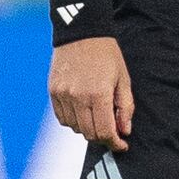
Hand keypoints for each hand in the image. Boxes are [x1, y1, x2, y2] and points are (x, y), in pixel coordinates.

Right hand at [51, 31, 132, 151]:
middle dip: (103, 138)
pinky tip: (82, 112)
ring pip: (75, 128)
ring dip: (87, 129)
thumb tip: (124, 131)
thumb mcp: (123, 80)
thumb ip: (125, 107)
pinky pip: (62, 118)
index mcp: (99, 94)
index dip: (115, 143)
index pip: (105, 131)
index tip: (121, 145)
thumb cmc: (106, 55)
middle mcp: (78, 97)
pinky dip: (73, 121)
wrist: (81, 33)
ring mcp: (63, 94)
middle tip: (112, 134)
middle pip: (89, 133)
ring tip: (97, 118)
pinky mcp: (53, 91)